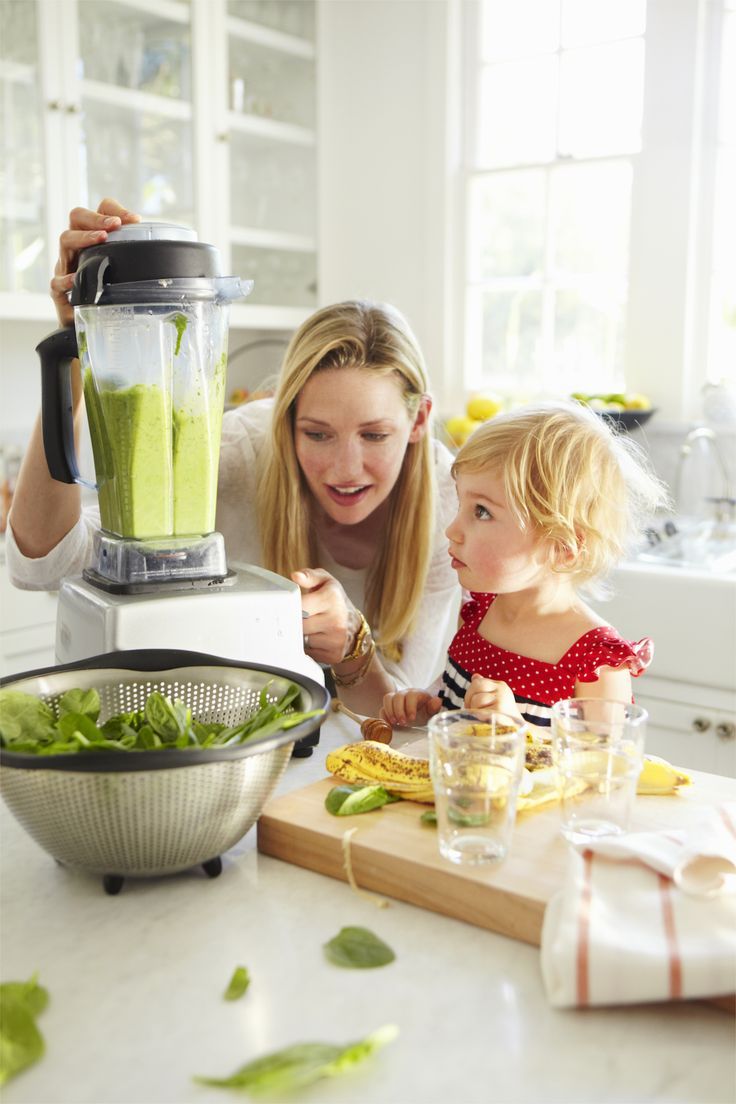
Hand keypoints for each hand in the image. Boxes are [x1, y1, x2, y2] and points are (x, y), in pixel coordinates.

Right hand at [51, 199, 140, 326]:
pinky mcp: (59, 291)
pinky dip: (65, 279)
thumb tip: (175, 259)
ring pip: (64, 240)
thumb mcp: (128, 275)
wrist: (87, 325)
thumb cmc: (110, 296)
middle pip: (77, 216)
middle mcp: (78, 247)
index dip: (114, 209)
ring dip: (83, 237)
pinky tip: (75, 279)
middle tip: (114, 225)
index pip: (100, 210)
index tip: (134, 220)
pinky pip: (56, 281)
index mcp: (96, 239)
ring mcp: (66, 266)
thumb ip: (142, 264)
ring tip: (100, 240)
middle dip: (96, 217)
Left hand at [291, 567, 358, 665]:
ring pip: (302, 641)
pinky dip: (307, 647)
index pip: (300, 605)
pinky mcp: (334, 655)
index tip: (287, 605)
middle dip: (294, 621)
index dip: (290, 606)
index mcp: (332, 598)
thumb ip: (309, 576)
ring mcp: (337, 640)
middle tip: (297, 616)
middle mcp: (337, 620)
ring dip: (300, 635)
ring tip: (308, 626)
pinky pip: (309, 653)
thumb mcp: (325, 582)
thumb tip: (296, 576)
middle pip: (299, 625)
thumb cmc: (334, 600)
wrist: (353, 624)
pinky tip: (314, 638)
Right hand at [380, 690, 441, 727]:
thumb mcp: (432, 710)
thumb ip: (435, 706)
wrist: (420, 710)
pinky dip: (384, 716)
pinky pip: (382, 707)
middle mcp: (405, 693)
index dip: (410, 707)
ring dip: (389, 712)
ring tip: (394, 723)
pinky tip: (389, 724)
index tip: (412, 719)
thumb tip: (437, 701)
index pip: (411, 696)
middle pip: (397, 697)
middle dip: (398, 711)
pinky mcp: (389, 705)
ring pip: (388, 699)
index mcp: (416, 693)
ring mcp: (396, 698)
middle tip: (403, 723)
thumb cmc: (426, 710)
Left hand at [463, 674, 522, 721]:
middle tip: (473, 711)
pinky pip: (480, 711)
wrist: (517, 732)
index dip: (470, 693)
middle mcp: (502, 691)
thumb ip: (484, 688)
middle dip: (469, 700)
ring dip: (474, 710)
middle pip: (475, 687)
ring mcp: (502, 700)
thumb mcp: (494, 699)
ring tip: (481, 717)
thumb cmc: (502, 717)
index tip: (472, 704)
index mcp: (500, 686)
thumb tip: (475, 676)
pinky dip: (479, 717)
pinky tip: (485, 721)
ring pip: (476, 699)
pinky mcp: (499, 711)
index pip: (477, 682)